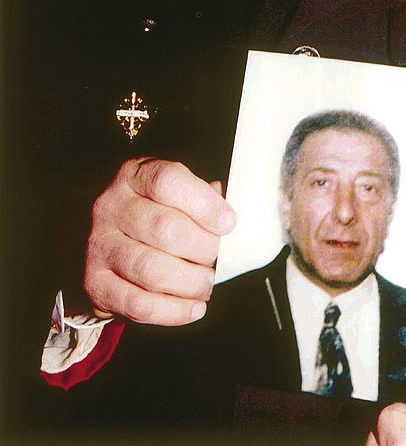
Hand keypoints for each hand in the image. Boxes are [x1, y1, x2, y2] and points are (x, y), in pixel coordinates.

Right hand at [84, 158, 235, 325]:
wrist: (99, 241)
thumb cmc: (148, 212)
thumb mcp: (169, 192)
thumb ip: (200, 196)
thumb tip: (228, 213)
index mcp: (133, 175)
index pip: (167, 181)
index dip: (204, 204)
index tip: (228, 223)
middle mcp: (110, 206)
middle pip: (164, 229)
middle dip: (203, 248)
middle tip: (216, 257)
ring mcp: (98, 246)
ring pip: (152, 271)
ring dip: (191, 283)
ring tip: (207, 283)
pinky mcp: (95, 284)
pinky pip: (139, 304)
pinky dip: (174, 311)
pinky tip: (194, 307)